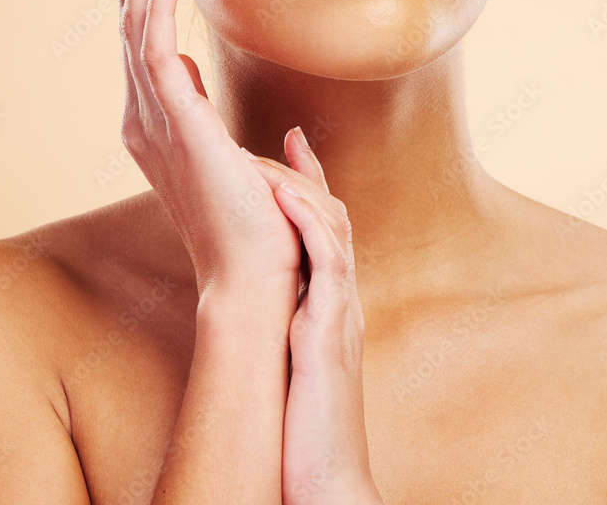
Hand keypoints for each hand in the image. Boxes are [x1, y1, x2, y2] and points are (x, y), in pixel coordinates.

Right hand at [117, 0, 301, 298]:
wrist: (259, 276)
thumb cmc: (261, 225)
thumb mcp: (248, 166)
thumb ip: (234, 132)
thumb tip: (241, 106)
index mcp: (162, 121)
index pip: (146, 35)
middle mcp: (146, 115)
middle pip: (132, 17)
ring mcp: (154, 119)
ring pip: (137, 21)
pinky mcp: (174, 124)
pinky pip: (151, 49)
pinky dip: (150, 3)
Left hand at [246, 129, 383, 504]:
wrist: (328, 484)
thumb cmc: (305, 431)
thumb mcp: (295, 364)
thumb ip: (288, 325)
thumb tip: (264, 305)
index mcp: (330, 305)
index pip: (325, 231)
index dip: (313, 186)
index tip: (295, 145)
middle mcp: (342, 300)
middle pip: (334, 217)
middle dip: (311, 175)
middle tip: (289, 136)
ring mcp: (341, 313)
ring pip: (334, 230)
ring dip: (305, 189)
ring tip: (275, 156)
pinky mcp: (332, 332)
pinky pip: (328, 264)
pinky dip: (309, 225)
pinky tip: (285, 199)